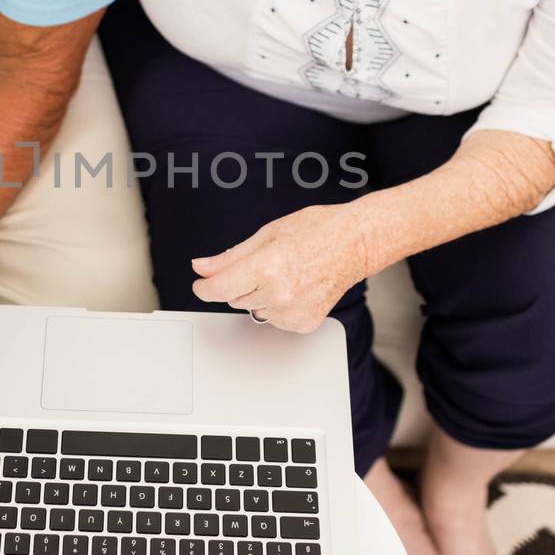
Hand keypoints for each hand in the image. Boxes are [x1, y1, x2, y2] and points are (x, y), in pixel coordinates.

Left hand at [189, 202, 371, 331]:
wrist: (354, 243)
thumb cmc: (316, 231)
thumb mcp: (267, 234)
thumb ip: (230, 257)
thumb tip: (201, 268)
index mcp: (268, 266)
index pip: (220, 288)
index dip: (204, 287)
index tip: (200, 285)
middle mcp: (280, 293)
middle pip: (234, 299)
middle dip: (240, 283)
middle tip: (265, 263)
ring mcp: (293, 312)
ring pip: (253, 310)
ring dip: (259, 296)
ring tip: (285, 274)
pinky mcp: (304, 324)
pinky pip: (274, 320)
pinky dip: (277, 307)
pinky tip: (295, 288)